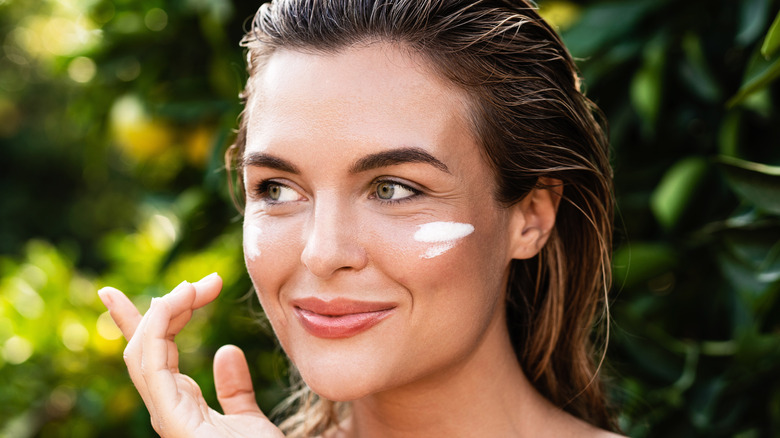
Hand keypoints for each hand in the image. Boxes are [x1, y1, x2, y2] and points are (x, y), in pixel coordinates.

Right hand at [98, 274, 284, 437]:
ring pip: (142, 352)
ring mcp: (167, 416)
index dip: (142, 322)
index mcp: (180, 407)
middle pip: (142, 350)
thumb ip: (234, 389)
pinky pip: (151, 366)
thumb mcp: (248, 419)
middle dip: (156, 309)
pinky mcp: (173, 421)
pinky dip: (156, 329)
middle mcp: (167, 410)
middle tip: (200, 283)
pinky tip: (175, 304)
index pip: (154, 356)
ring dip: (163, 311)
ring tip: (195, 288)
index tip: (143, 290)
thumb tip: (225, 351)